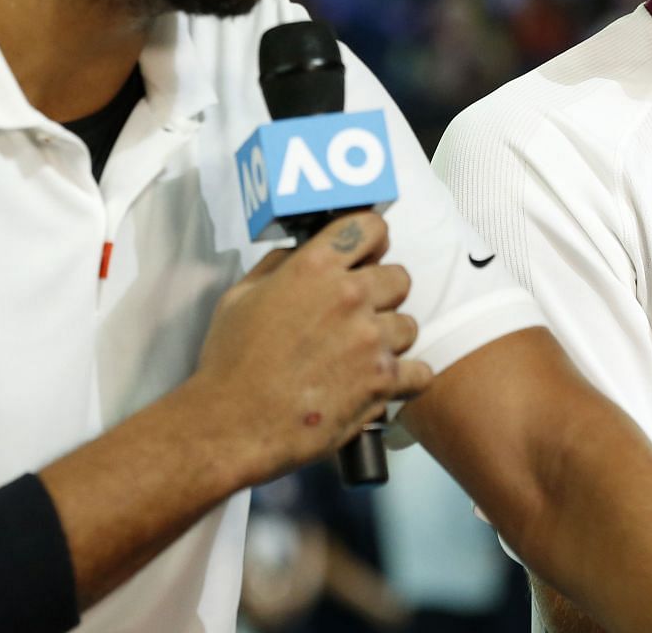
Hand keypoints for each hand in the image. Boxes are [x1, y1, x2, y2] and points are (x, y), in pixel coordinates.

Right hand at [194, 212, 431, 481]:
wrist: (233, 423)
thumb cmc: (230, 361)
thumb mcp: (240, 295)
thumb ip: (278, 266)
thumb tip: (299, 254)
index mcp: (315, 267)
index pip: (369, 227)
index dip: (372, 240)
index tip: (368, 255)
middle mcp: (350, 296)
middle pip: (399, 277)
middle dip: (383, 293)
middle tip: (359, 315)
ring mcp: (371, 338)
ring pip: (408, 325)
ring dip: (389, 338)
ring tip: (361, 356)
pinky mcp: (383, 381)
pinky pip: (420, 372)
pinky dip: (405, 379)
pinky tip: (380, 383)